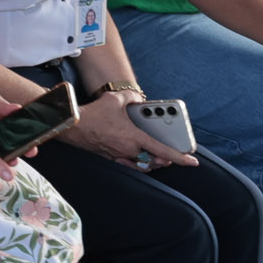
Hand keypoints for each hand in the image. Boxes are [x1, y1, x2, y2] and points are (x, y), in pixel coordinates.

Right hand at [66, 91, 193, 169]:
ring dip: (151, 162)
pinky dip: (136, 162)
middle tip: (170, 155)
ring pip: (141, 166)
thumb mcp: (114, 99)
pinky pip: (128, 164)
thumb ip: (130, 96)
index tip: (192, 161)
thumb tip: (137, 97)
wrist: (71, 125)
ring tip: (156, 156)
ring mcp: (118, 156)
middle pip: (154, 162)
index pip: (163, 151)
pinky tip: (136, 156)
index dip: (180, 157)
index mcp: (134, 138)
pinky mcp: (109, 158)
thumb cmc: (92, 114)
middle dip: (165, 160)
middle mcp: (128, 150)